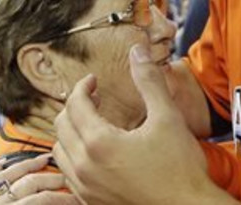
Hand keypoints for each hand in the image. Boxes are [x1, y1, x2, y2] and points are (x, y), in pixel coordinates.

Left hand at [0, 154, 77, 203]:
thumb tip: (66, 203)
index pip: (44, 199)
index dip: (64, 198)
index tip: (79, 199)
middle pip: (29, 183)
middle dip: (52, 180)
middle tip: (69, 180)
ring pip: (6, 176)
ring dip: (27, 166)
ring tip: (44, 159)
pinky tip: (3, 162)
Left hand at [53, 43, 229, 204]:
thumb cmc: (180, 168)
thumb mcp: (168, 117)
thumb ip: (149, 81)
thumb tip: (138, 51)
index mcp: (99, 143)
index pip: (74, 105)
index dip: (82, 87)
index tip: (94, 80)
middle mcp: (85, 168)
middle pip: (61, 127)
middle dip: (74, 107)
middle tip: (93, 98)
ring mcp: (85, 189)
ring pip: (60, 153)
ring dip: (71, 133)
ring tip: (92, 123)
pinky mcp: (91, 203)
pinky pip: (68, 175)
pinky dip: (74, 158)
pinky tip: (95, 153)